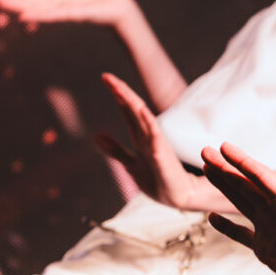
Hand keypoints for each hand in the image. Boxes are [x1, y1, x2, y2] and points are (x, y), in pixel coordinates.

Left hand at [96, 73, 197, 208]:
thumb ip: (115, 150)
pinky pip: (156, 141)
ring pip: (143, 121)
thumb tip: (96, 135)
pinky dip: (150, 127)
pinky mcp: (164, 160)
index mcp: (141, 137)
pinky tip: (144, 115)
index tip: (106, 77)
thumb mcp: (132, 164)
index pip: (128, 111)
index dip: (119, 95)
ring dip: (133, 105)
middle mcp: (149, 137)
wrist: (179, 198)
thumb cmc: (159, 180)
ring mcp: (157, 147)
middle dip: (122, 93)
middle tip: (107, 77)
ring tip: (122, 90)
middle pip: (134, 111)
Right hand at [202, 142, 275, 274]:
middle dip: (225, 170)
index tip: (225, 147)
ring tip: (207, 170)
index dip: (243, 163)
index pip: (263, 179)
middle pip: (246, 187)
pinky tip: (212, 217)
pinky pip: (241, 235)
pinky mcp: (266, 249)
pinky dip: (226, 227)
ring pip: (241, 203)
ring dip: (224, 188)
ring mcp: (270, 230)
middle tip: (205, 151)